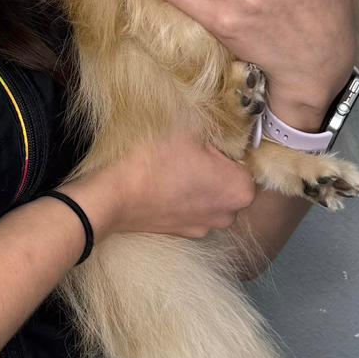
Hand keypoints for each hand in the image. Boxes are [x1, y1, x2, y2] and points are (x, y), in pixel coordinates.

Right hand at [64, 129, 257, 241]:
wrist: (115, 197)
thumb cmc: (155, 159)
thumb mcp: (186, 126)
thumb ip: (212, 124)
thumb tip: (220, 122)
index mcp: (241, 188)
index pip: (243, 158)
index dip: (223, 145)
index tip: (202, 139)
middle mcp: (231, 214)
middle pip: (229, 180)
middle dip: (214, 166)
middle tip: (187, 151)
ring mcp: (206, 228)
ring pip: (211, 196)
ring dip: (199, 183)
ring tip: (173, 168)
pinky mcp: (185, 235)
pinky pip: (193, 210)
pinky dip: (184, 198)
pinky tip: (164, 185)